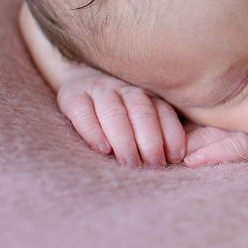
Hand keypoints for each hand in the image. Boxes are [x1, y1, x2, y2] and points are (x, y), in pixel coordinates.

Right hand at [56, 66, 185, 166]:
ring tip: (130, 163)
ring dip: (125, 140)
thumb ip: (156, 129)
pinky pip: (84, 112)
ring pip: (115, 112)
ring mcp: (99, 89)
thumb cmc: (117, 110)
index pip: (163, 112)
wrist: (79, 81)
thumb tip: (175, 159)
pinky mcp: (73, 96)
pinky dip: (94, 131)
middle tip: (153, 165)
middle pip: (141, 112)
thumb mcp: (139, 113)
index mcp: (146, 94)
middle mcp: (125, 89)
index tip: (174, 158)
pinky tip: (102, 149)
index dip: (171, 135)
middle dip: (150, 141)